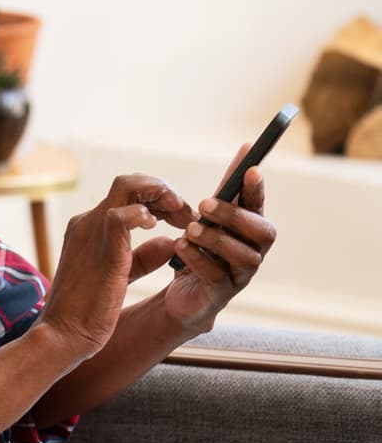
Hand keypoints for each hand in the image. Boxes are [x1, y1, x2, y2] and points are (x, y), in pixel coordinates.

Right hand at [39, 174, 193, 359]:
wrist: (62, 335)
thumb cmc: (87, 312)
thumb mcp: (119, 276)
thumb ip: (142, 257)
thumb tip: (168, 242)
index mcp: (89, 227)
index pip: (127, 194)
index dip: (158, 200)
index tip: (180, 218)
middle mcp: (88, 221)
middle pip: (129, 183)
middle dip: (163, 191)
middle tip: (186, 213)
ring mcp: (91, 231)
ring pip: (127, 187)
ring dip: (161, 195)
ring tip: (181, 215)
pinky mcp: (100, 249)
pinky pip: (121, 215)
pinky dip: (144, 214)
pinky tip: (157, 227)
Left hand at [163, 150, 275, 330]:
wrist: (186, 293)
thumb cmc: (204, 249)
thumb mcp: (213, 215)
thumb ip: (228, 187)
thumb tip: (245, 148)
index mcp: (252, 229)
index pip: (261, 206)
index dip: (258, 189)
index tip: (251, 170)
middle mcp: (255, 251)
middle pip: (262, 232)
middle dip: (234, 215)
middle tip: (204, 203)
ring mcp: (241, 274)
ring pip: (242, 255)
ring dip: (215, 238)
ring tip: (190, 229)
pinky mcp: (222, 294)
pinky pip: (217, 275)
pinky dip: (198, 259)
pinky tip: (181, 247)